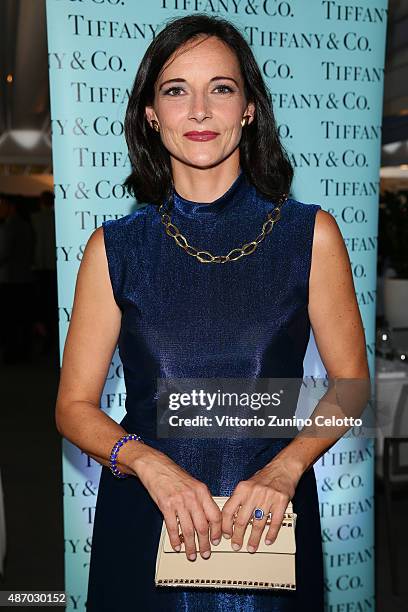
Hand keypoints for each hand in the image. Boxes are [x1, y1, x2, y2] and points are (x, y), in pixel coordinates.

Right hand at [133, 446, 221, 560]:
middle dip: (205, 543)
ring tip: (191, 554)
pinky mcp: (166, 506)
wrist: (156, 466)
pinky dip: (175, 539)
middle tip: (205, 553)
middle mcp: (192, 497)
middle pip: (203, 526)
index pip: (215, 515)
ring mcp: (179, 502)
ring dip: (191, 546)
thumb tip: (208, 519)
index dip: (217, 531)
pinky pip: (173, 527)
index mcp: (202, 491)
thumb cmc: (174, 475)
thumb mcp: (193, 484)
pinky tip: (177, 546)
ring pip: (189, 530)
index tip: (216, 540)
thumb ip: (201, 500)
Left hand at [221, 457, 302, 552]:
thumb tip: (231, 519)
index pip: (229, 510)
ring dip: (254, 538)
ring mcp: (268, 497)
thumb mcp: (247, 484)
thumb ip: (240, 499)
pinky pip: (274, 522)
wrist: (283, 468)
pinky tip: (268, 540)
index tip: (226, 535)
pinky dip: (271, 534)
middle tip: (236, 546)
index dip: (226, 525)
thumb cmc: (265, 477)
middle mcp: (254, 493)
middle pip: (242, 520)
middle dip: (238, 536)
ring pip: (258, 524)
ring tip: (251, 547)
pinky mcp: (281, 501)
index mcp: (242, 488)